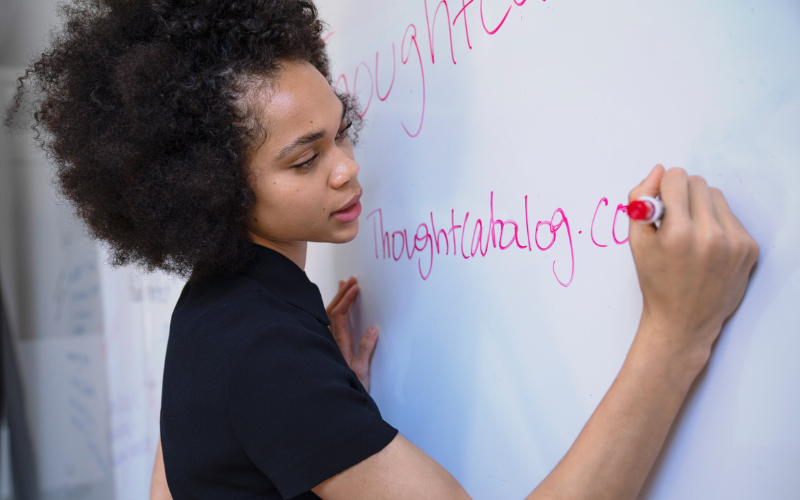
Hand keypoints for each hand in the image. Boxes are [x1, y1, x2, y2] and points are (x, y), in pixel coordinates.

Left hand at [326, 277, 379, 391]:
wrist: (336, 402)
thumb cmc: (349, 387)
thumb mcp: (361, 371)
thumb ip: (366, 349)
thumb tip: (373, 329)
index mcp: (337, 344)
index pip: (338, 315)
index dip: (346, 299)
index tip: (355, 288)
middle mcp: (329, 341)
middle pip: (331, 311)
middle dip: (342, 294)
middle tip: (352, 280)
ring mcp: (328, 343)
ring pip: (327, 315)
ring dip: (336, 299)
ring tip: (343, 285)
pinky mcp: (330, 346)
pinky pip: (328, 322)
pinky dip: (334, 309)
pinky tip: (336, 306)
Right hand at [628, 165, 758, 368]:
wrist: (683, 321)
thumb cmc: (656, 282)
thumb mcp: (636, 241)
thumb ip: (639, 200)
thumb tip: (659, 170)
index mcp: (677, 233)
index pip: (675, 178)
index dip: (663, 188)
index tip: (659, 203)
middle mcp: (709, 235)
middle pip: (697, 182)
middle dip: (682, 194)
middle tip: (673, 218)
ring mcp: (733, 242)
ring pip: (716, 196)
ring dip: (700, 206)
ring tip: (690, 232)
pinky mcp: (748, 248)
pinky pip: (731, 216)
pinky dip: (716, 223)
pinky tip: (706, 245)